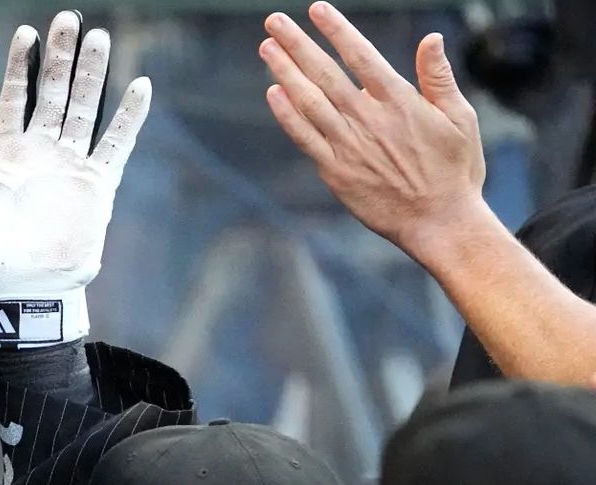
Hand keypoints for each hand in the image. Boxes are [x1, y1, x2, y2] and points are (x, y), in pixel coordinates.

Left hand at [0, 11, 150, 346]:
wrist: (24, 296)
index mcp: (4, 156)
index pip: (15, 99)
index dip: (20, 68)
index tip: (26, 33)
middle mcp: (39, 155)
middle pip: (53, 94)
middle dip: (61, 58)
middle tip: (69, 19)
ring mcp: (69, 168)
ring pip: (84, 110)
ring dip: (92, 75)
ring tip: (100, 37)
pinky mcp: (96, 188)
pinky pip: (116, 146)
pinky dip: (128, 118)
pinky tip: (139, 87)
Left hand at [259, 3, 487, 258]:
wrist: (439, 222)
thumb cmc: (455, 170)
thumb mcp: (460, 118)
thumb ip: (439, 78)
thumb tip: (431, 38)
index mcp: (400, 101)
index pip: (361, 56)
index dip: (336, 30)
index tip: (317, 9)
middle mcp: (369, 119)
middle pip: (325, 73)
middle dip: (297, 44)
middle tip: (274, 22)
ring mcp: (348, 145)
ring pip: (308, 101)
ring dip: (285, 72)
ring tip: (266, 48)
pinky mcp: (335, 170)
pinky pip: (304, 136)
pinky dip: (287, 114)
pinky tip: (273, 92)